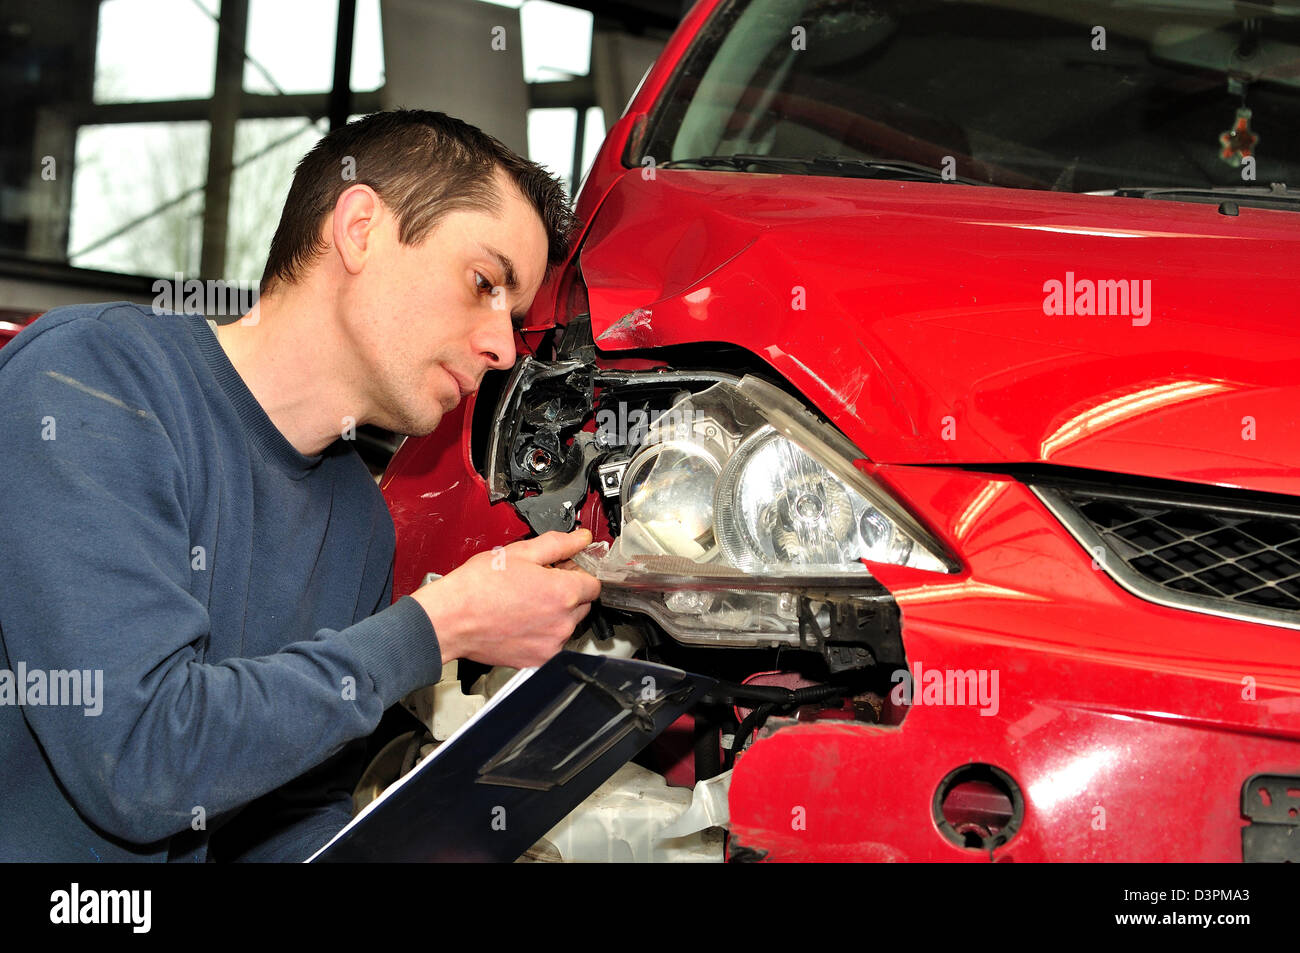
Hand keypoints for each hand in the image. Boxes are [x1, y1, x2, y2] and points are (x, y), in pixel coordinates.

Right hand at [410, 529, 601, 668]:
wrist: (449, 619)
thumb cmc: (477, 587)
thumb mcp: (520, 553)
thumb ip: (559, 544)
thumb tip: (580, 539)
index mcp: (563, 594)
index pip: (593, 583)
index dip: (576, 571)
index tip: (561, 568)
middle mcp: (562, 623)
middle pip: (582, 604)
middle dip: (566, 591)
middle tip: (537, 581)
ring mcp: (550, 645)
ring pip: (566, 624)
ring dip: (554, 612)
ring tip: (524, 600)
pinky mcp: (537, 660)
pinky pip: (550, 642)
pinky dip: (541, 631)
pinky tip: (519, 618)